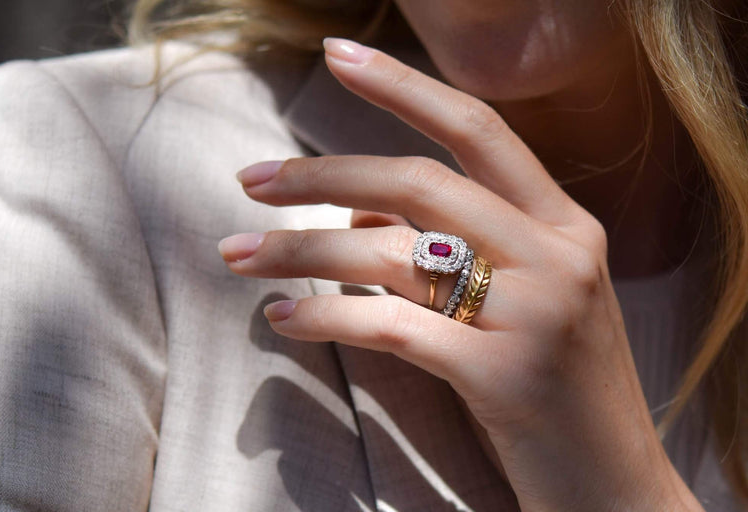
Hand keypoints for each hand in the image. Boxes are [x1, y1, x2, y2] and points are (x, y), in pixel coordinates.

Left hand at [219, 38, 703, 510]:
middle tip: (249, 179)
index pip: (478, 130)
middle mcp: (558, 253)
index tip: (337, 54)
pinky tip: (282, 318)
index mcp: (565, 224)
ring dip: (302, 249)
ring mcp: (539, 313)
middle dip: (322, 173)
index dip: (404, 87)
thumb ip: (449, 243)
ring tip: (239, 253)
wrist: (616, 486)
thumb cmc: (554, 385)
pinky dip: (328, 316)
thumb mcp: (520, 299)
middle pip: (419, 182)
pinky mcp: (507, 377)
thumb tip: (356, 206)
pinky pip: (395, 327)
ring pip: (394, 251)